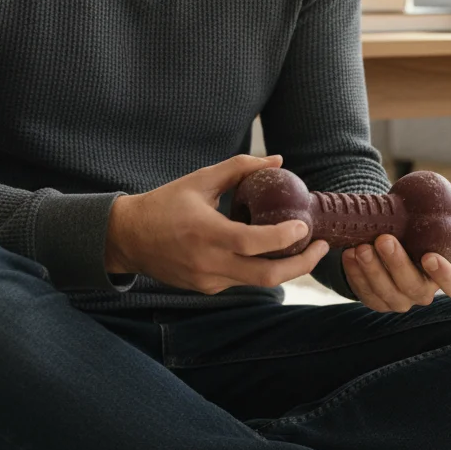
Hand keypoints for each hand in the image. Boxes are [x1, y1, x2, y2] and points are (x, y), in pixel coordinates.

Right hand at [105, 154, 329, 294]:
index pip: (255, 243)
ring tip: (304, 248)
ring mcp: (208, 280)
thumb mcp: (201, 179)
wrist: (128, 238)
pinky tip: (270, 252)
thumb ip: (240, 169)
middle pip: (267, 275)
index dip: (285, 238)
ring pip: (258, 281)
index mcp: (207, 233)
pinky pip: (241, 280)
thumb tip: (278, 161)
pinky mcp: (207, 288)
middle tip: (322, 247)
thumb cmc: (166, 203)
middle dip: (302, 265)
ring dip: (285, 267)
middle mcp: (209, 262)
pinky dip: (259, 267)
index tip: (305, 226)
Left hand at [343, 197, 450, 312]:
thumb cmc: (419, 232)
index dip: (444, 275)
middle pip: (412, 287)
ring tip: (361, 247)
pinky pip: (364, 292)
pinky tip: (349, 255)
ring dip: (372, 270)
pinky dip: (355, 274)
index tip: (429, 255)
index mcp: (444, 277)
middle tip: (384, 240)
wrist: (388, 239)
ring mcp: (397, 300)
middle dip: (397, 264)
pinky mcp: (375, 300)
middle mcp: (422, 293)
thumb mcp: (436, 222)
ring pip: (385, 292)